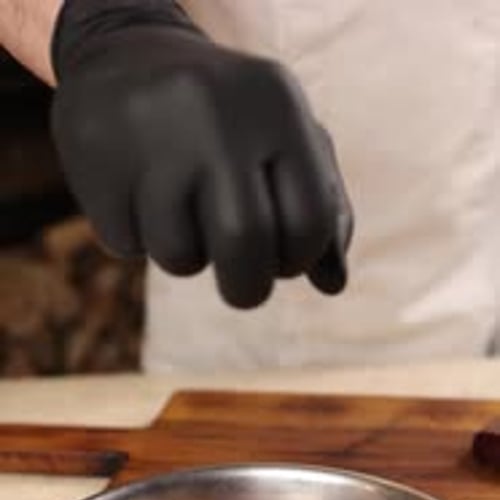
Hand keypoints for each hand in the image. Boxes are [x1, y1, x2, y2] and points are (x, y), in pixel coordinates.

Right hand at [52, 1, 352, 307]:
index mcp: (276, 104)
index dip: (299, 260)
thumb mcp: (284, 140)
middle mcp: (214, 114)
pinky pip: (129, 245)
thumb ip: (323, 208)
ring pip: (180, 256)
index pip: (309, 223)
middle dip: (247, 289)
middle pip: (245, 247)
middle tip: (242, 288)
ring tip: (179, 211)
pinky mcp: (95, 161)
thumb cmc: (225, 119)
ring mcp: (149, 135)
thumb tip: (334, 285)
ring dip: (186, 256)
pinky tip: (136, 193)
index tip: (282, 260)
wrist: (121, 57)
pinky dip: (137, 238)